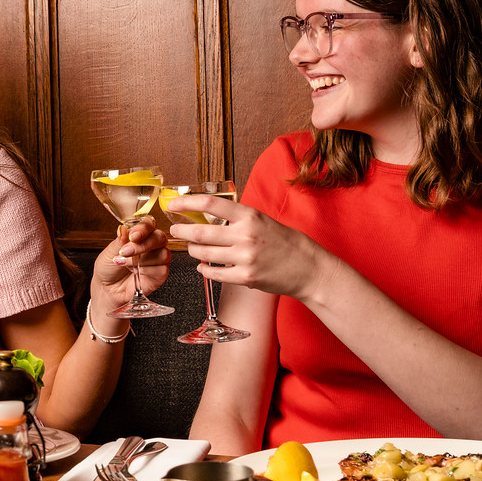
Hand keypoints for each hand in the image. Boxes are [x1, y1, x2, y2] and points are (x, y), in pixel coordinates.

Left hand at [91, 217, 171, 313]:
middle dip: (143, 244)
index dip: (143, 228)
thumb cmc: (108, 269)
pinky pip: (162, 269)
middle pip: (160, 237)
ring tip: (125, 264)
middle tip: (126, 251)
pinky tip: (136, 273)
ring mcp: (157, 260)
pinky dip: (147, 271)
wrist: (107, 290)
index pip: (149, 224)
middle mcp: (151, 246)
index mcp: (140, 235)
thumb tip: (123, 229)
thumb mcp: (108, 253)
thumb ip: (119, 241)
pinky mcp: (160, 274)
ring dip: (143, 259)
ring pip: (163, 253)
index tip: (133, 235)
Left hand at [171, 194, 333, 300]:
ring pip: (204, 254)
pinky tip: (203, 267)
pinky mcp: (245, 277)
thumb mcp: (263, 221)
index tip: (173, 205)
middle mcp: (245, 235)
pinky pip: (213, 274)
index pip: (210, 204)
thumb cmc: (286, 243)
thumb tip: (208, 215)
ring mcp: (245, 257)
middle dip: (181, 231)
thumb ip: (238, 218)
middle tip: (174, 231)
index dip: (187, 203)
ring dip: (193, 251)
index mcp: (250, 215)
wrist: (308, 268)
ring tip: (192, 248)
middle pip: (200, 231)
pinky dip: (204, 270)